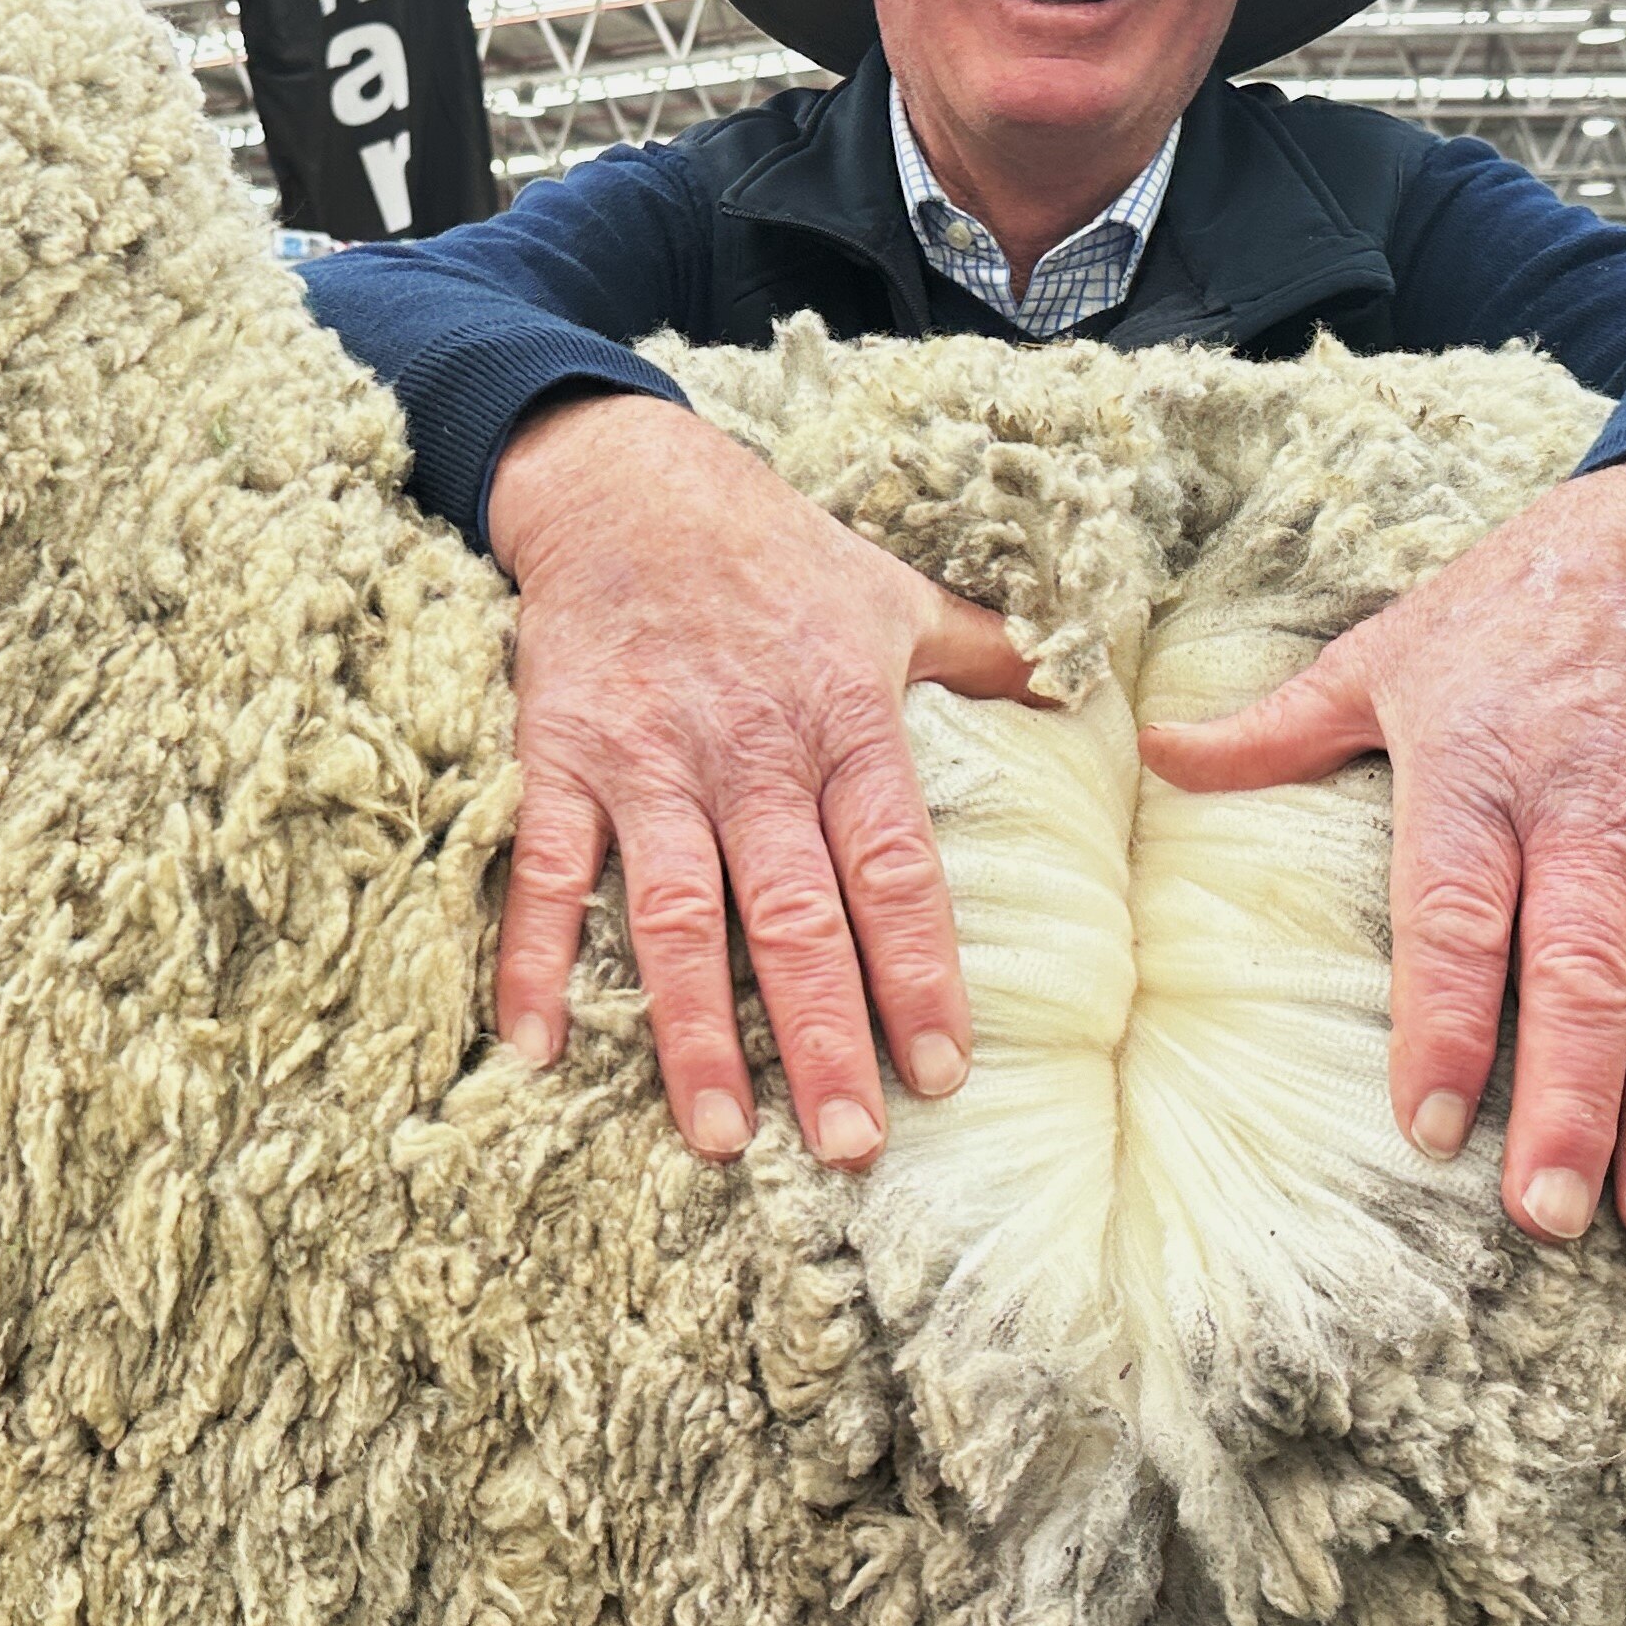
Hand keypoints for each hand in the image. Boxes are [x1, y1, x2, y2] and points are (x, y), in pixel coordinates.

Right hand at [485, 390, 1039, 1165]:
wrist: (626, 481)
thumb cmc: (773, 552)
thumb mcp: (893, 594)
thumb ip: (990, 655)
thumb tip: (1091, 696)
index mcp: (844, 720)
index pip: (895, 867)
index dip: (919, 972)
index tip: (943, 1070)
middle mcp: (750, 752)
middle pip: (791, 913)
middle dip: (821, 1033)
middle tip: (848, 1144)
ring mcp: (648, 760)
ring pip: (672, 913)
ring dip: (694, 1029)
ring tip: (719, 1134)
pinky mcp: (561, 757)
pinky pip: (544, 870)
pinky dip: (534, 959)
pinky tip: (538, 1050)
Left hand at [1139, 454, 1625, 1245]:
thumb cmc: (1510, 608)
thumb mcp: (1384, 654)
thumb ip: (1276, 728)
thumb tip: (1152, 754)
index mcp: (1479, 770)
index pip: (1456, 918)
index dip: (1442, 1024)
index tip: (1428, 1129)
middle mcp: (1588, 805)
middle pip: (1580, 973)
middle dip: (1570, 1103)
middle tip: (1551, 1216)